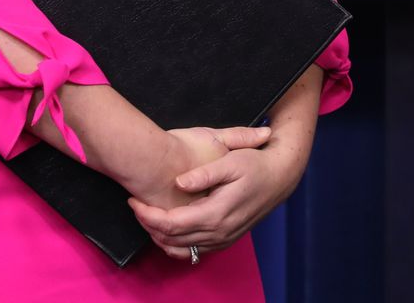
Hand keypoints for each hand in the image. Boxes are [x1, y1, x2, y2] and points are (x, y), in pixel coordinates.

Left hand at [128, 139, 301, 261]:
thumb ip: (204, 174)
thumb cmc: (255, 166)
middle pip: (171, 240)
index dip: (148, 215)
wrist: (280, 178)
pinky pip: (194, 252)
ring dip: (159, 237)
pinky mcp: (225, 241)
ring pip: (181, 249)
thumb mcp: (231, 161)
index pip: (171, 224)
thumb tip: (178, 183)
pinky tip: (166, 232)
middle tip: (134, 206)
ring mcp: (222, 240)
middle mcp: (218, 232)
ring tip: (145, 217)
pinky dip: (175, 245)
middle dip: (148, 225)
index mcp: (216, 214)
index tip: (134, 200)